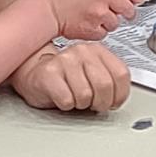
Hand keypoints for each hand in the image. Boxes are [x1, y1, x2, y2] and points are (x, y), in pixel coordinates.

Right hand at [11, 44, 130, 111]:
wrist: (34, 73)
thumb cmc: (65, 77)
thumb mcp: (92, 74)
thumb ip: (109, 80)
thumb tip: (120, 97)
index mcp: (97, 51)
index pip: (121, 74)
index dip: (120, 95)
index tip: (113, 102)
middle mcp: (82, 52)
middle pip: (105, 85)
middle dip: (101, 103)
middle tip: (93, 105)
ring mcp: (65, 60)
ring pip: (85, 95)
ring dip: (81, 104)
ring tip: (74, 98)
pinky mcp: (49, 73)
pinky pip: (67, 100)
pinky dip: (66, 105)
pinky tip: (62, 97)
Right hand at [38, 0, 138, 39]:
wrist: (45, 10)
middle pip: (128, 6)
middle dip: (126, 11)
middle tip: (119, 12)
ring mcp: (99, 14)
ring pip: (116, 22)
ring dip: (108, 22)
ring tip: (93, 16)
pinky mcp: (94, 30)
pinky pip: (104, 33)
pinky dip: (98, 31)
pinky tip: (87, 24)